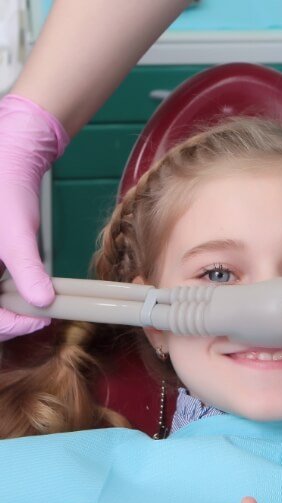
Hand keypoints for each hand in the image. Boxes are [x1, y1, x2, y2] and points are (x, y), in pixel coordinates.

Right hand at [0, 95, 68, 340]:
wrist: (8, 166)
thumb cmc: (6, 195)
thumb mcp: (18, 236)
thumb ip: (28, 271)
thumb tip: (43, 303)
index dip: (10, 325)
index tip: (41, 321)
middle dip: (11, 321)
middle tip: (41, 318)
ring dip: (12, 313)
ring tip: (38, 310)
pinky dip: (12, 299)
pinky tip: (30, 296)